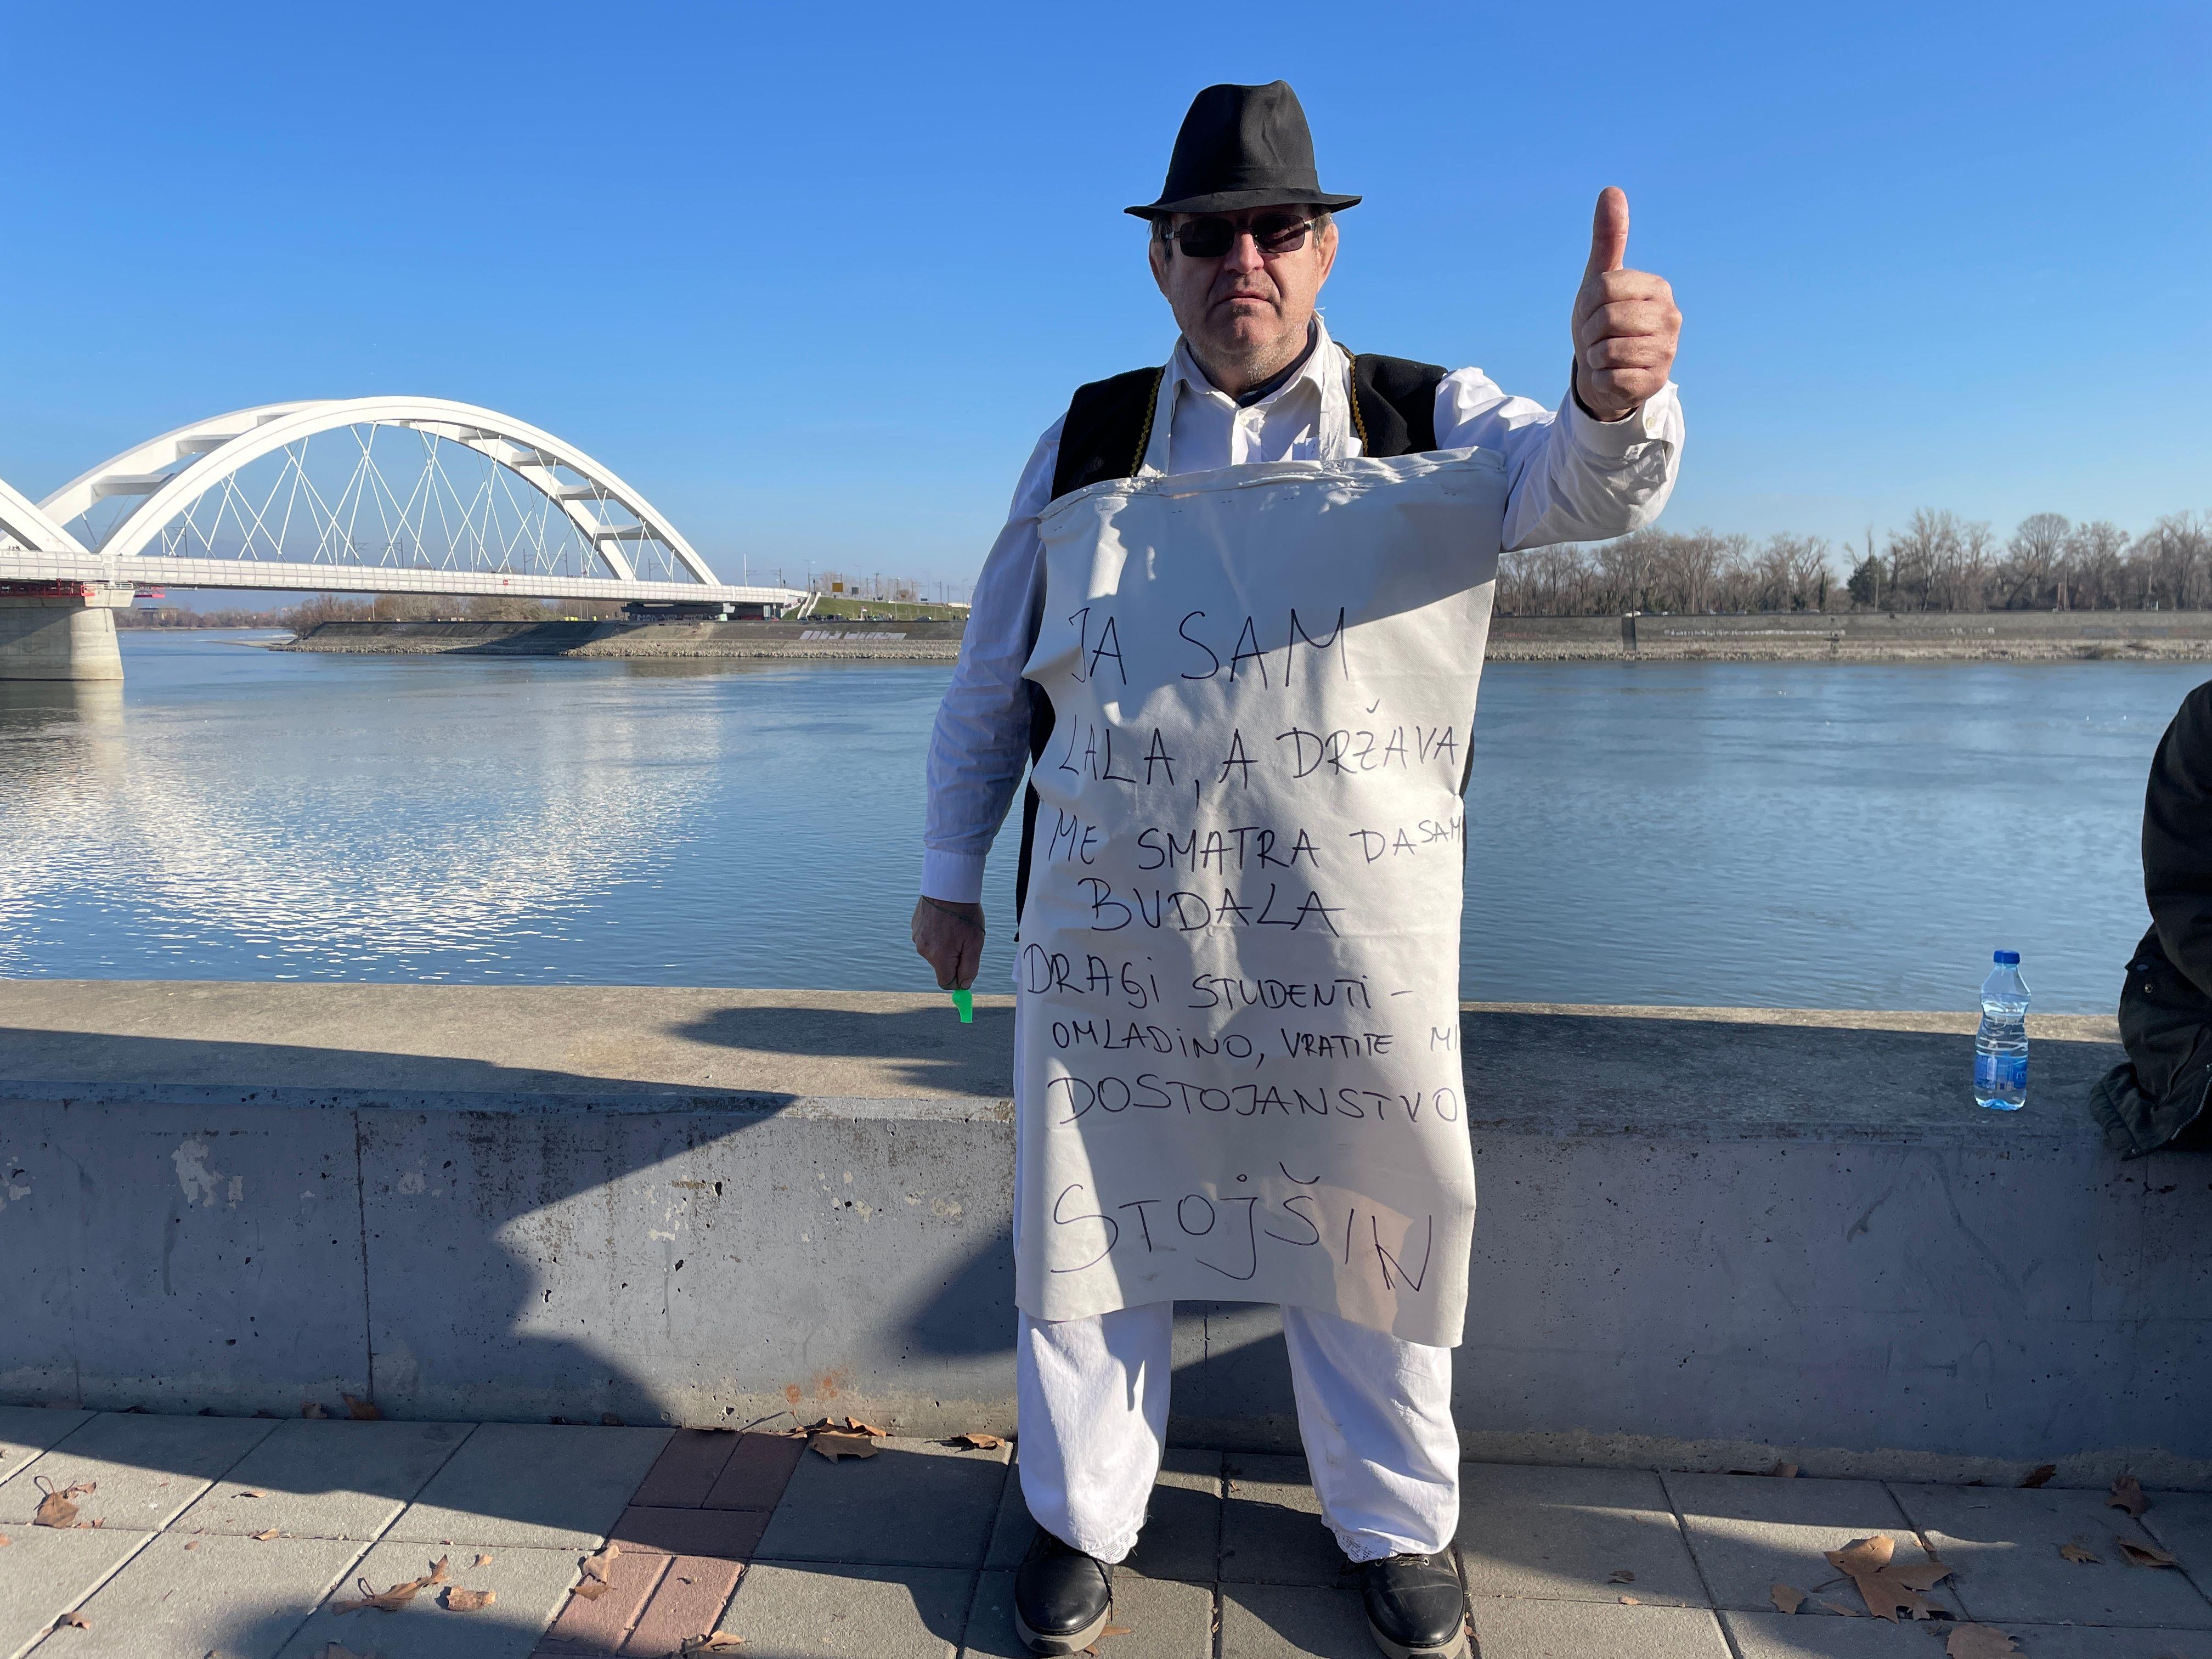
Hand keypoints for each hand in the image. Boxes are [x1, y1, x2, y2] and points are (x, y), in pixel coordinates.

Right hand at [911, 895, 984, 989]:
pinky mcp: (915, 926)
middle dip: (954, 959)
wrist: (948, 885)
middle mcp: (923, 950)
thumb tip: (963, 985)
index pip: (946, 982)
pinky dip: (937, 933)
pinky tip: (944, 920)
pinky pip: (928, 938)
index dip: (959, 979)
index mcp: (939, 956)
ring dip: (945, 945)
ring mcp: (917, 937)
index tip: (967, 969)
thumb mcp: (975, 942)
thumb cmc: (965, 914)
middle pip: (941, 966)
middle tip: (965, 939)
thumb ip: (969, 968)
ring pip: (934, 952)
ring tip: (954, 925)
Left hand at [1570, 187, 1680, 421]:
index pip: (1605, 287)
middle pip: (1606, 317)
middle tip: (1597, 336)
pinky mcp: (1655, 381)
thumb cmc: (1602, 321)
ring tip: (1605, 354)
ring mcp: (1667, 350)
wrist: (1605, 371)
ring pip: (1608, 349)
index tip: (1593, 311)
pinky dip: (1601, 377)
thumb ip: (1608, 238)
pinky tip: (1612, 374)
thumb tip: (1612, 190)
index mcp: (1657, 288)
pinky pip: (1611, 376)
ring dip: (1594, 355)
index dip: (1587, 303)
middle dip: (1589, 330)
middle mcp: (1670, 316)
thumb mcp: (1599, 279)